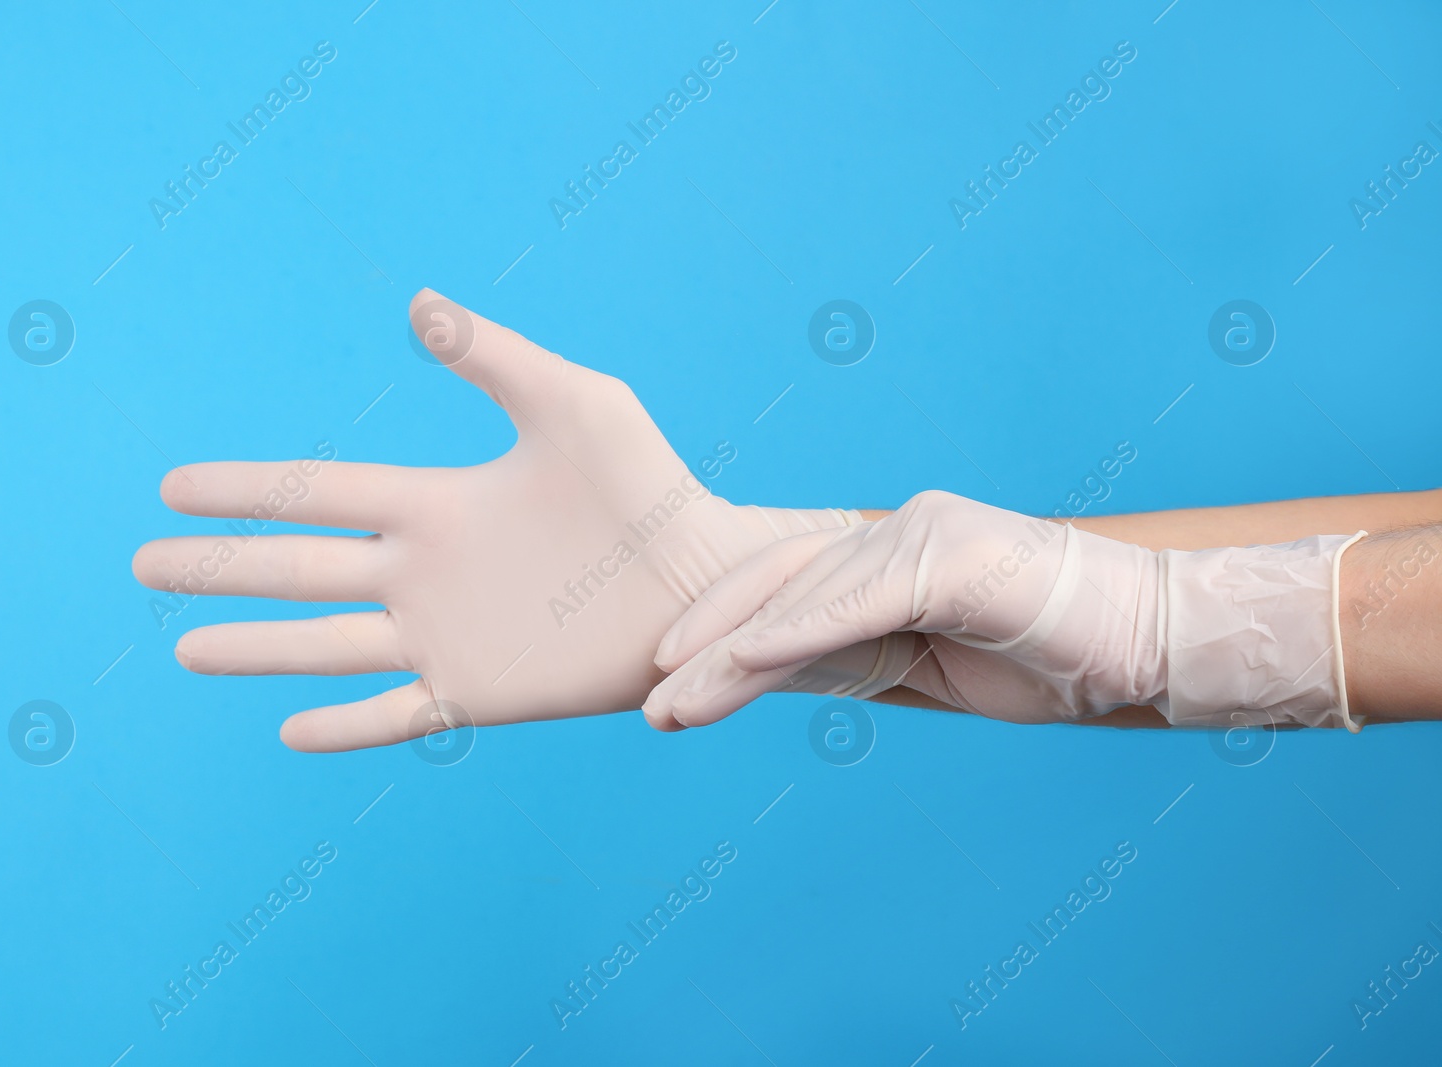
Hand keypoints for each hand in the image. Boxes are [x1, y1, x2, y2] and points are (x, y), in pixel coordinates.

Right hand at [133, 291, 858, 751]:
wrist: (707, 583)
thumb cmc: (652, 490)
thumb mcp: (575, 405)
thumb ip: (494, 358)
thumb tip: (417, 302)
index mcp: (436, 504)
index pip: (317, 493)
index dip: (244, 489)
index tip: (174, 485)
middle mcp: (425, 571)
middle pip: (297, 570)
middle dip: (219, 568)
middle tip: (142, 563)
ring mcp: (447, 636)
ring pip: (325, 645)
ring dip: (254, 647)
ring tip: (183, 647)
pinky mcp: (481, 694)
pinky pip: (396, 715)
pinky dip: (343, 725)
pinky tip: (290, 731)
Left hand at [644, 490, 1364, 730]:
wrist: (1153, 646)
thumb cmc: (1047, 657)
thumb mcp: (925, 666)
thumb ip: (853, 657)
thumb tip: (769, 674)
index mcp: (885, 551)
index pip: (784, 586)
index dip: (719, 625)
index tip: (667, 674)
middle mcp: (893, 529)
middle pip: (776, 584)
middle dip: (704, 642)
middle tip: (648, 698)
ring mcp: (920, 534)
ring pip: (801, 598)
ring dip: (730, 655)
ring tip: (673, 704)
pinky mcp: (949, 557)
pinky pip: (855, 603)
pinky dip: (794, 635)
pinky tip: (740, 664)